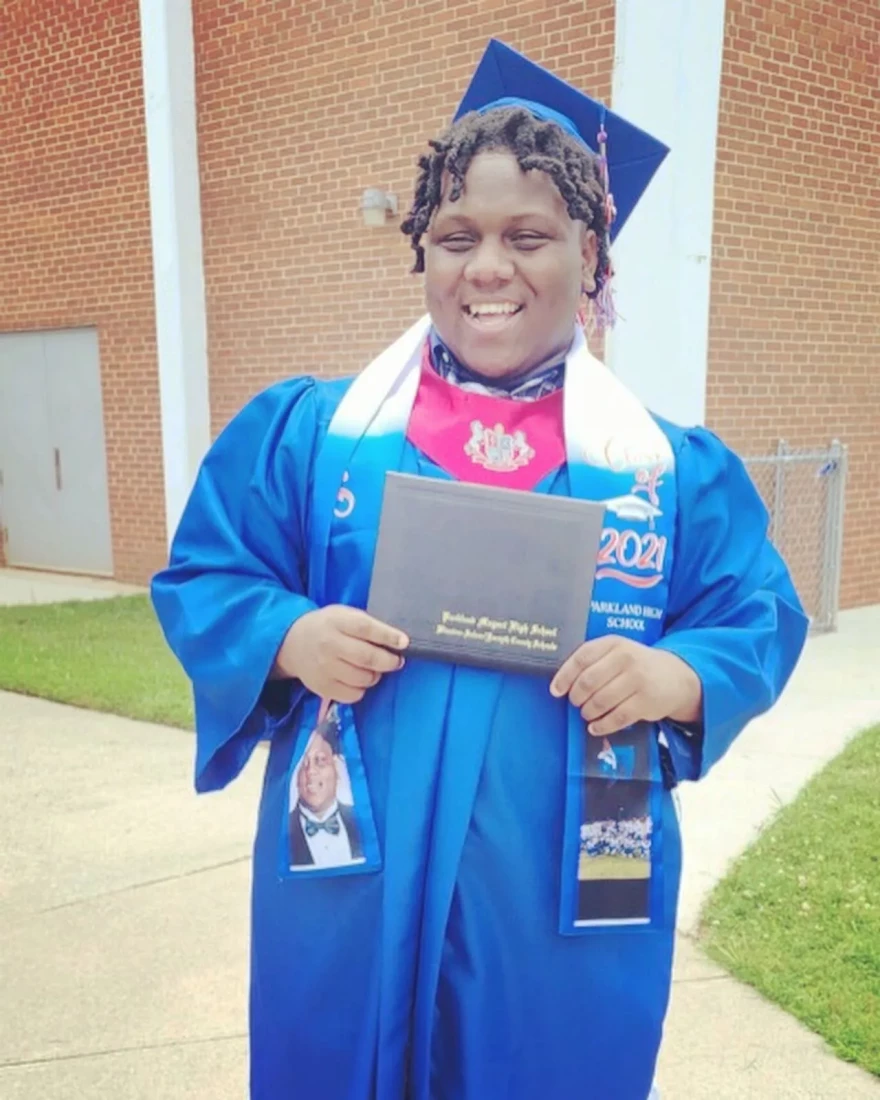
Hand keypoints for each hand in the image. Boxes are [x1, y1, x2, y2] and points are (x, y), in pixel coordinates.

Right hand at [275, 605, 407, 704]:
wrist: (293, 643)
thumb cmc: (328, 626)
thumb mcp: (343, 615)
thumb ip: (366, 624)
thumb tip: (398, 640)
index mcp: (336, 621)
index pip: (365, 628)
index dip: (388, 636)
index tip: (404, 642)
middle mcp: (328, 645)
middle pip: (366, 658)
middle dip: (388, 661)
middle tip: (396, 661)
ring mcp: (324, 668)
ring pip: (363, 679)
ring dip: (375, 676)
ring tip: (374, 669)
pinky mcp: (322, 688)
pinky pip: (353, 695)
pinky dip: (362, 689)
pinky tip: (358, 679)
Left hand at [550, 636, 701, 736]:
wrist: (675, 677)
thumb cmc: (636, 665)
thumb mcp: (617, 652)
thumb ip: (592, 661)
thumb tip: (561, 684)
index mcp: (614, 643)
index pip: (582, 658)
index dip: (565, 676)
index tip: (555, 691)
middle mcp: (626, 658)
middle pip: (588, 682)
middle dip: (576, 697)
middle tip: (576, 703)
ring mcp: (638, 680)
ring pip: (600, 701)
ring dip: (588, 712)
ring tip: (587, 714)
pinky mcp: (646, 702)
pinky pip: (616, 718)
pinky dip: (601, 726)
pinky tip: (595, 727)